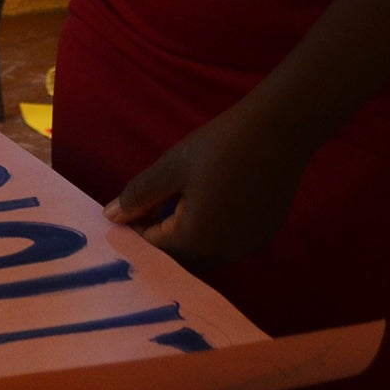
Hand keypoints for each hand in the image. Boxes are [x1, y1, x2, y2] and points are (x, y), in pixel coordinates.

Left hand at [103, 99, 318, 270]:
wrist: (278, 131)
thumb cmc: (218, 146)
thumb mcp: (170, 168)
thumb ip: (138, 196)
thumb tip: (111, 216)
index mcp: (196, 240)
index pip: (153, 248)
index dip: (135, 229)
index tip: (127, 207)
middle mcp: (224, 253)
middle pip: (179, 258)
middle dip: (159, 237)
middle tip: (150, 204)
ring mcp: (247, 247)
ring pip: (204, 254)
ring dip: (184, 236)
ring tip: (177, 199)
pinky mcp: (263, 236)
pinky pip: (227, 245)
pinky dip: (210, 232)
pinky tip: (208, 201)